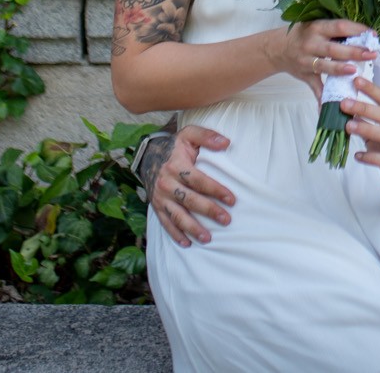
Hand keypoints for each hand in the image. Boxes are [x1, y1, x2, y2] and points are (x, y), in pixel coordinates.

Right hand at [145, 123, 234, 246]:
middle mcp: (166, 183)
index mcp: (176, 165)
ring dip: (192, 228)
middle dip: (208, 211)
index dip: (215, 190)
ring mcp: (160, 197)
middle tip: (226, 220)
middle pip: (189, 200)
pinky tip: (187, 243)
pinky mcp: (156, 206)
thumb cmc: (174, 147)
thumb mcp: (189, 134)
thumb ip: (207, 136)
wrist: (147, 156)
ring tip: (208, 238)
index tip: (232, 199)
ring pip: (177, 216)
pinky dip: (175, 234)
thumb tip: (226, 143)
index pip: (199, 180)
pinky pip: (165, 223)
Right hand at [265, 18, 377, 94]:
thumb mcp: (317, 27)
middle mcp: (311, 43)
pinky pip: (315, 87)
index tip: (373, 35)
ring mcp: (306, 60)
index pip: (340, 26)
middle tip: (372, 54)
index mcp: (317, 27)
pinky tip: (331, 105)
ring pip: (324, 66)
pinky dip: (322, 97)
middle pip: (334, 48)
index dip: (357, 30)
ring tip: (355, 70)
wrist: (277, 48)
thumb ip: (336, 32)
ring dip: (340, 69)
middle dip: (354, 51)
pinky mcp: (305, 75)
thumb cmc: (304, 34)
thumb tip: (364, 35)